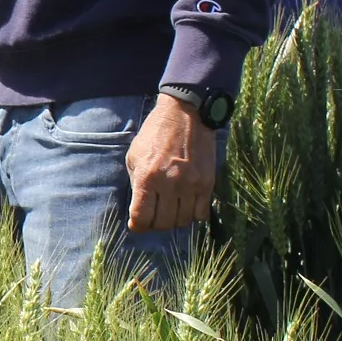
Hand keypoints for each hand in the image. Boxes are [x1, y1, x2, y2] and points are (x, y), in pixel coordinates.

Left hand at [127, 94, 216, 232]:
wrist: (186, 114)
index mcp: (147, 176)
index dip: (138, 226)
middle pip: (162, 223)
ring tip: (169, 211)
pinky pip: (201, 214)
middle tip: (153, 217)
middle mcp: (169, 183)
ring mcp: (191, 185)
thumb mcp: (134, 156)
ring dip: (174, 220)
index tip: (137, 225)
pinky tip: (186, 206)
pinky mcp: (207, 183)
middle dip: (154, 225)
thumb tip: (138, 210)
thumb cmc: (155, 134)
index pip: (141, 217)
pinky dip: (192, 215)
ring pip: (182, 221)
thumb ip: (136, 184)